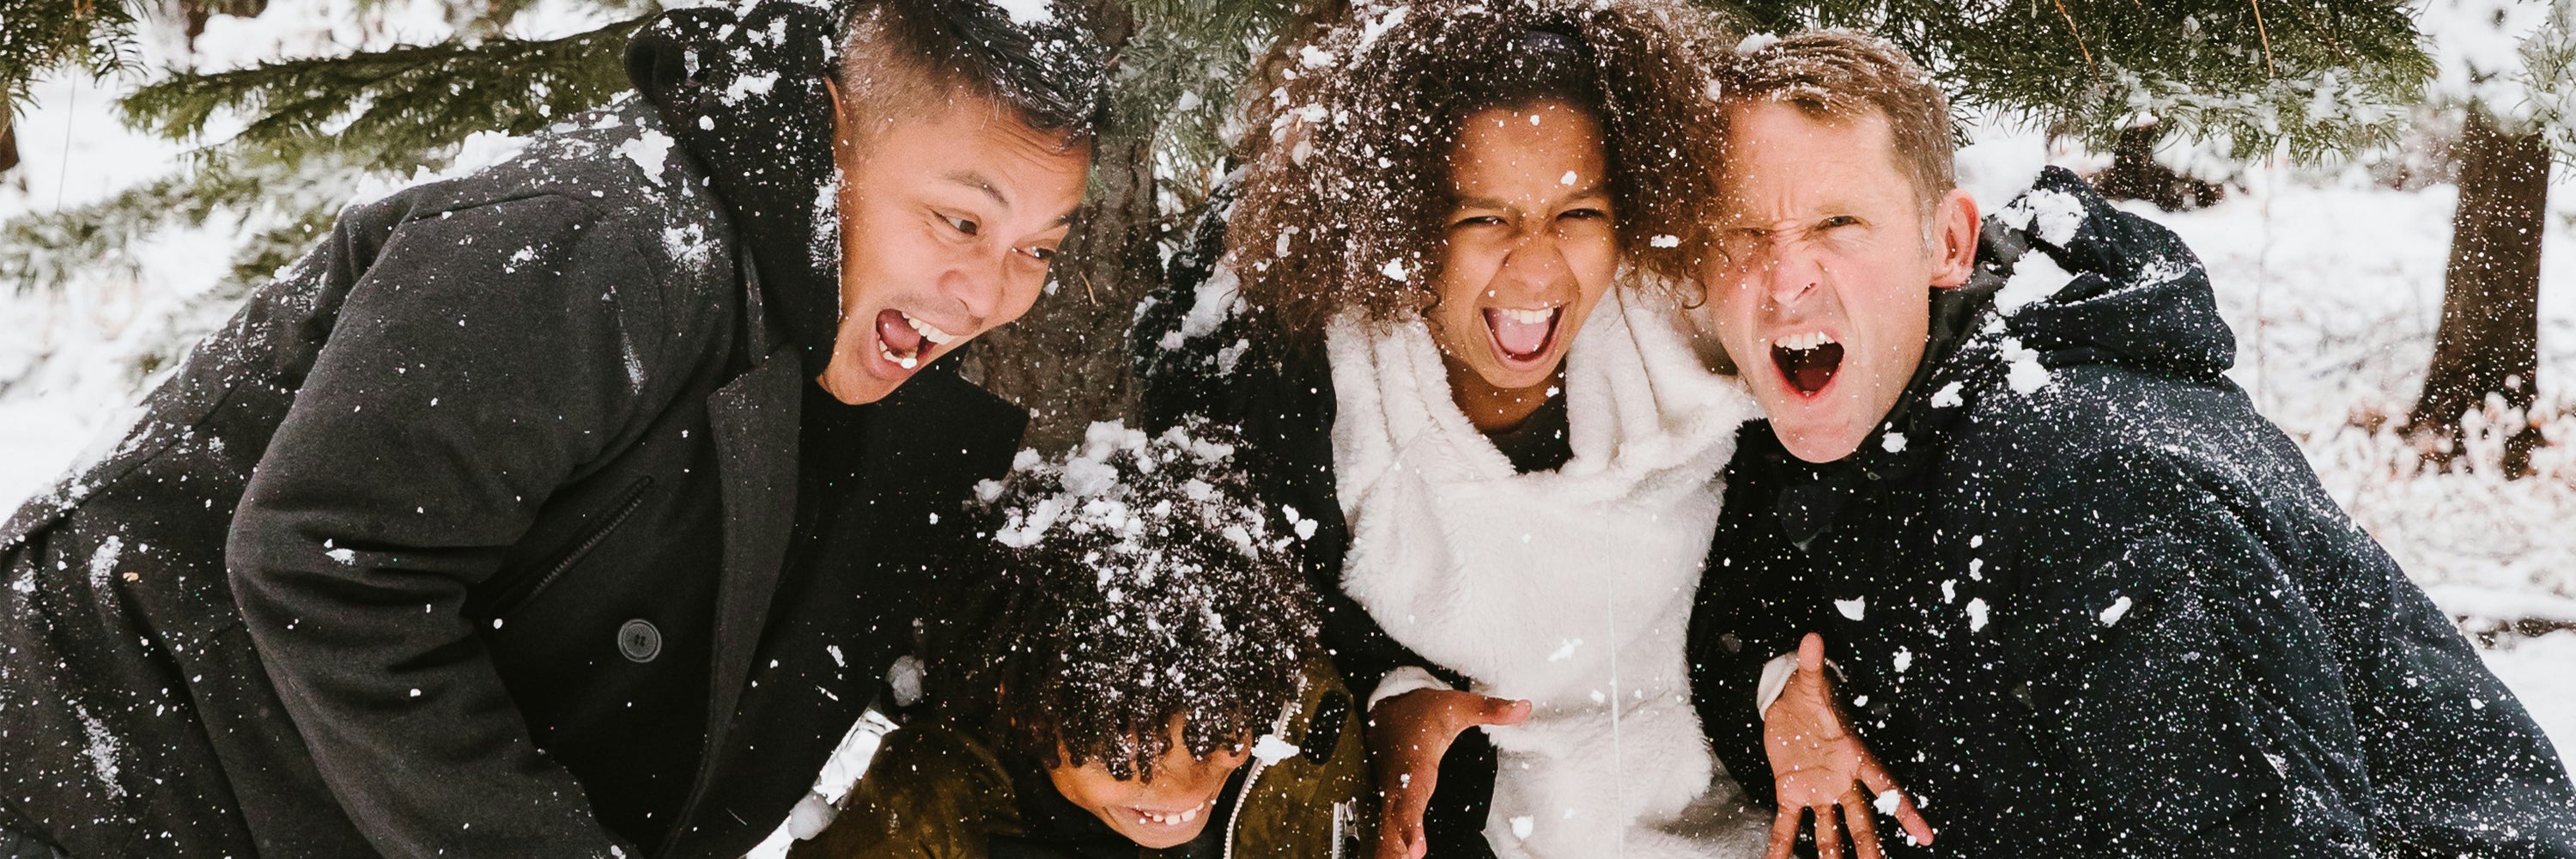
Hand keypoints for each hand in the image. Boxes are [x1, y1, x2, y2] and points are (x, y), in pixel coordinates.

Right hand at [1367, 688, 1530, 858]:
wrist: (1388, 707)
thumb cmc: (1422, 710)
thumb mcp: (1457, 705)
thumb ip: (1490, 709)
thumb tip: (1524, 708)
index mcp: (1415, 764)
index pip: (1411, 798)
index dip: (1411, 825)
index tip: (1416, 850)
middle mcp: (1398, 783)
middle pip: (1391, 823)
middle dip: (1394, 849)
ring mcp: (1390, 793)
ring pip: (1385, 828)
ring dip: (1389, 851)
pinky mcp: (1389, 799)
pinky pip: (1385, 826)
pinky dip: (1387, 847)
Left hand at [1764, 633, 1932, 858]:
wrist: (1783, 704)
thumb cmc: (1806, 695)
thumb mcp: (1808, 682)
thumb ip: (1812, 665)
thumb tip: (1812, 638)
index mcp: (1854, 755)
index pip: (1885, 785)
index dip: (1904, 809)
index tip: (1926, 834)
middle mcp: (1841, 779)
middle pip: (1862, 818)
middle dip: (1871, 846)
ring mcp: (1818, 789)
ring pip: (1831, 829)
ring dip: (1833, 854)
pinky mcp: (1791, 792)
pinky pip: (1789, 824)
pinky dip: (1782, 846)